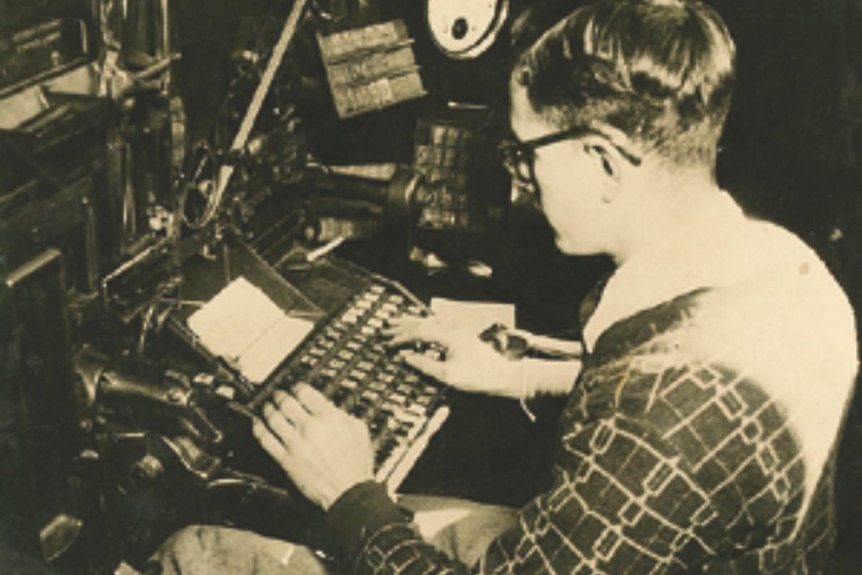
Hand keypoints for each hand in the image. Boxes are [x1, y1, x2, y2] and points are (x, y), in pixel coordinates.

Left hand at [253, 386, 373, 509]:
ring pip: (274, 418)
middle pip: (286, 402)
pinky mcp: (286, 460)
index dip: (298, 386)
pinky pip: (266, 440)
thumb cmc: (356, 466)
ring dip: (268, 408)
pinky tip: (257, 424)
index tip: (296, 387)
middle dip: (280, 395)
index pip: (305, 392)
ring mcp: (295, 443)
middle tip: (278, 393)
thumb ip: (343, 416)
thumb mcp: (358, 431)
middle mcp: (309, 427)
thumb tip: (333, 409)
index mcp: (328, 417)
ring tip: (266, 405)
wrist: (348, 491)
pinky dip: (259, 429)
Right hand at [384, 316, 524, 397]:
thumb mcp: (448, 375)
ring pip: (430, 322)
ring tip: (397, 324)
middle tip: (384, 328)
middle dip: (402, 326)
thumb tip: (406, 357)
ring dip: (412, 323)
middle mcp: (452, 328)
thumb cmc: (477, 377)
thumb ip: (424, 365)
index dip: (401, 338)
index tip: (387, 344)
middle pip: (422, 322)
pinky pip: (438, 325)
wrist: (502, 376)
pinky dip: (425, 325)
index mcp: (448, 335)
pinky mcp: (462, 335)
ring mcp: (458, 330)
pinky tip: (420, 328)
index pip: (418, 332)